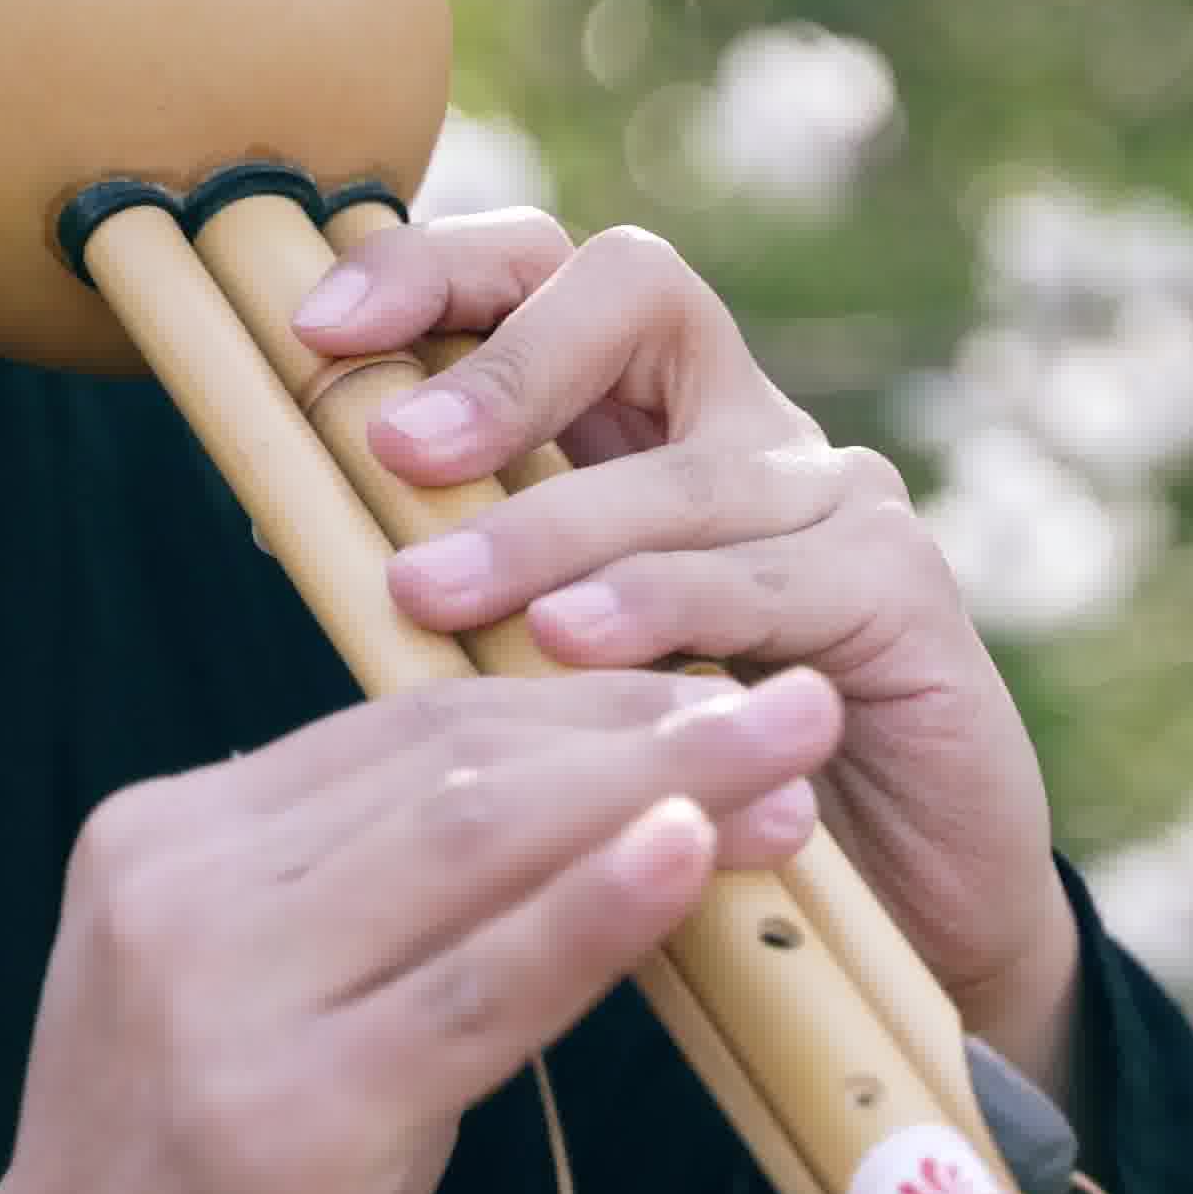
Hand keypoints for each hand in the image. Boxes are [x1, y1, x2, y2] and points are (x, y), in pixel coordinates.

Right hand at [0, 667, 839, 1193]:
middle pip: (451, 764)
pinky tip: (686, 853)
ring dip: (653, 788)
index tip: (722, 690)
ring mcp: (221, 1004)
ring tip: (788, 759)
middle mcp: (178, 893)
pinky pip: (474, 994)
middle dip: (643, 725)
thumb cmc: (201, 1193)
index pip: (406, 726)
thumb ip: (384, 904)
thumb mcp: (271, 1005)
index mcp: (164, 839)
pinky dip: (591, 913)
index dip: (581, 699)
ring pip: (471, 845)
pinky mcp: (286, 1124)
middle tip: (795, 703)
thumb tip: (595, 810)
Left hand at [285, 210, 1085, 1087]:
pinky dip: (665, 610)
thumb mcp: (541, 670)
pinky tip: (575, 647)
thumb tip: (290, 520)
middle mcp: (746, 428)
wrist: (880, 923)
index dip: (435, 270)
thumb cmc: (675, 792)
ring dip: (551, 529)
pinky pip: (769, 578)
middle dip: (504, 364)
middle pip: (636, 294)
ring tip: (439, 591)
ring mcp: (835, 498)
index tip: (318, 332)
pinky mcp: (902, 588)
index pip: (545, 271)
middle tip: (400, 454)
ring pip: (685, 469)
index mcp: (644, 418)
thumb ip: (462, 581)